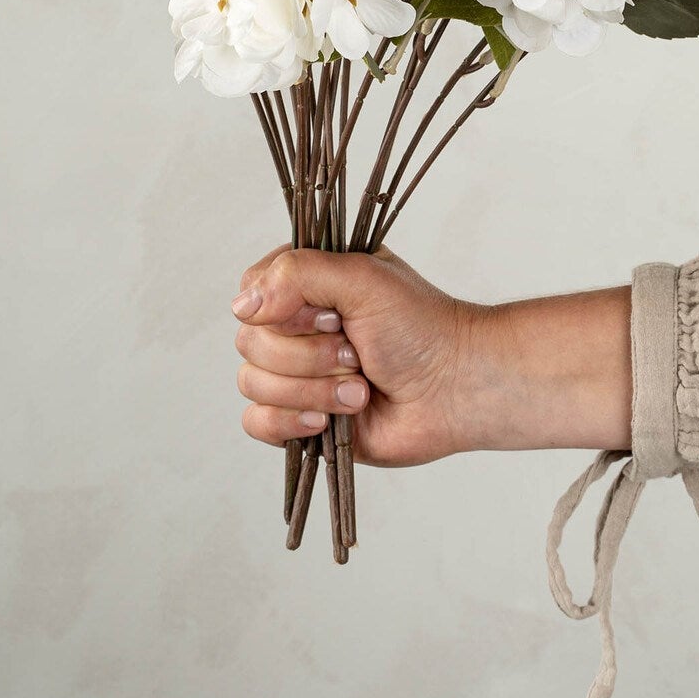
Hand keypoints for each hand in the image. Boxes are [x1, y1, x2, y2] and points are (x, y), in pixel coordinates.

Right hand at [231, 246, 632, 465]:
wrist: (455, 387)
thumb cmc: (420, 325)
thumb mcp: (361, 276)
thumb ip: (297, 274)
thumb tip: (243, 304)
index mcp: (304, 287)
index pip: (252, 294)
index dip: (283, 311)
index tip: (330, 314)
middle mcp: (295, 329)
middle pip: (250, 343)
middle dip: (308, 356)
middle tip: (355, 352)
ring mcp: (296, 375)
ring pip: (253, 384)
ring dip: (313, 390)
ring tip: (359, 389)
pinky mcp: (301, 418)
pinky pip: (258, 423)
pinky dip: (291, 422)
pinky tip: (329, 420)